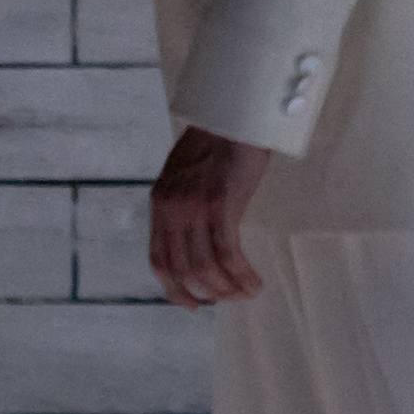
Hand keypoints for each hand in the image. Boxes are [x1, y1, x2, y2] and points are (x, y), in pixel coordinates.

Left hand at [149, 125, 271, 304]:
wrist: (235, 109)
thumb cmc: (220, 135)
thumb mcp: (187, 170)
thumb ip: (184, 199)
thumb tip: (195, 229)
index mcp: (160, 202)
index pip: (159, 259)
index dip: (173, 288)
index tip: (192, 303)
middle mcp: (171, 209)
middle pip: (182, 270)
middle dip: (207, 293)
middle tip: (229, 299)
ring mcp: (194, 208)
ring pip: (205, 267)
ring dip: (227, 288)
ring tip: (246, 293)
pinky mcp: (220, 205)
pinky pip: (228, 253)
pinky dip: (241, 275)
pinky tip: (254, 283)